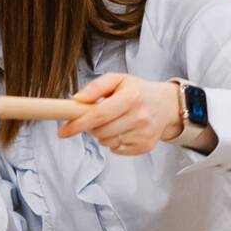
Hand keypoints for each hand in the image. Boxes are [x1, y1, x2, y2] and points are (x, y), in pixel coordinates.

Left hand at [58, 74, 182, 155]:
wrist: (166, 105)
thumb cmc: (138, 91)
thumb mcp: (118, 80)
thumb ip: (96, 87)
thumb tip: (77, 99)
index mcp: (131, 97)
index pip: (99, 114)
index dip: (78, 124)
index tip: (63, 130)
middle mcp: (140, 117)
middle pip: (100, 131)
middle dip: (89, 127)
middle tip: (93, 118)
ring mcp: (143, 134)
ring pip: (107, 142)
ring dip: (102, 134)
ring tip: (112, 122)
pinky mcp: (145, 146)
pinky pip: (117, 150)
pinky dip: (113, 142)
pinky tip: (122, 130)